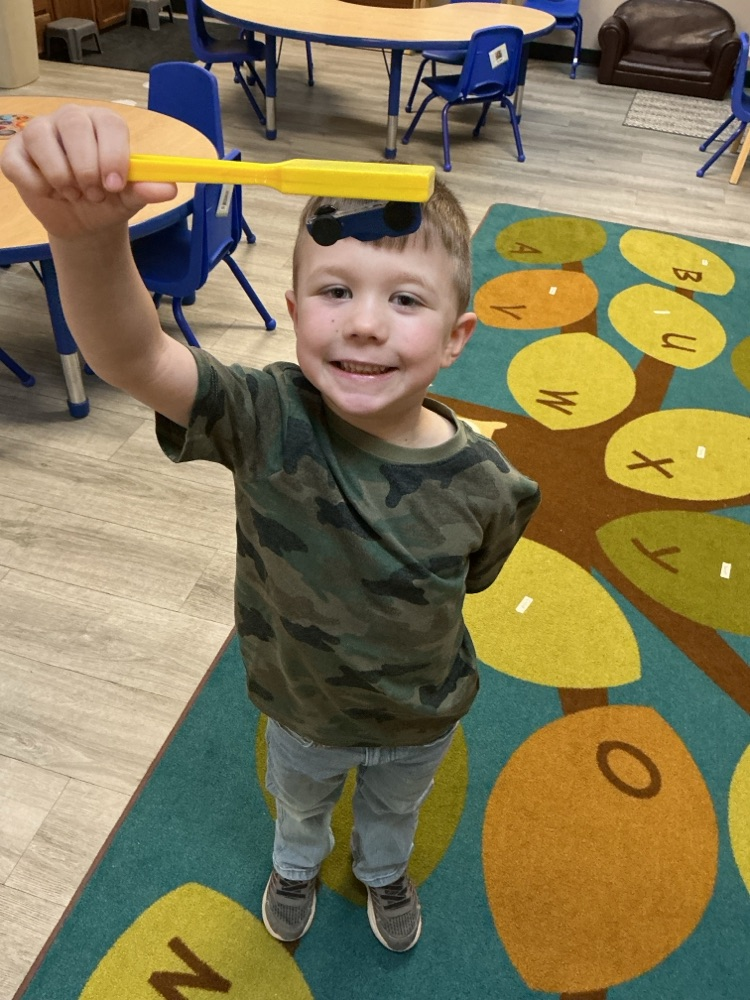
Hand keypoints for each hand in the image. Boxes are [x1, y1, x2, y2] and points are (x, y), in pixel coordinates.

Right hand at [0, 104, 177, 241]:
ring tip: (74, 195)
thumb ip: (147, 189)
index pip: (108, 123)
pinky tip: (49, 193)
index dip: (112, 154)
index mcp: (103, 124)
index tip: (114, 185)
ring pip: (41, 139)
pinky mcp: (15, 153)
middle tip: (94, 194)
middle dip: (86, 167)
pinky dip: (36, 186)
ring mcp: (39, 132)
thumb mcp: (130, 197)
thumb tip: (169, 187)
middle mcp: (70, 120)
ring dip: (61, 177)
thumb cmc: (107, 199)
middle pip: (74, 124)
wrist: (82, 222)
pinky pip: (18, 164)